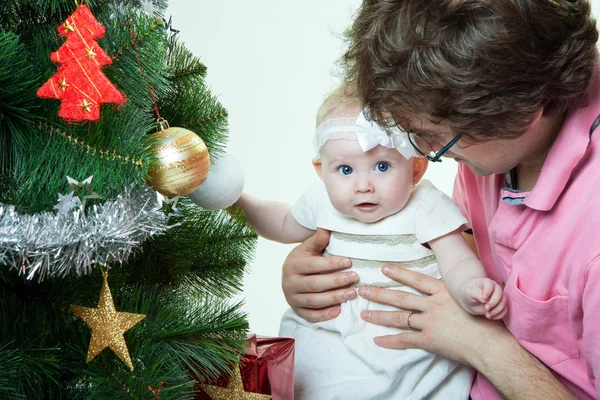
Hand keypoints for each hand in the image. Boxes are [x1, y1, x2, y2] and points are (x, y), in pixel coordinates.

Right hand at [281, 228, 358, 321]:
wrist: (290, 276)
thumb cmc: (304, 260)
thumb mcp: (307, 249)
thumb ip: (317, 240)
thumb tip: (326, 228)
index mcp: (292, 265)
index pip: (312, 265)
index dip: (330, 264)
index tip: (348, 261)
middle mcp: (289, 283)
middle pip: (314, 284)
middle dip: (336, 281)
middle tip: (355, 277)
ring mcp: (292, 299)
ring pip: (314, 301)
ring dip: (334, 298)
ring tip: (352, 293)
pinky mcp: (297, 311)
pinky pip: (311, 316)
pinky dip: (325, 315)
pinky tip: (339, 311)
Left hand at [358, 265, 509, 366]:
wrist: (492, 344)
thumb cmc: (489, 321)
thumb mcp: (475, 297)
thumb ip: (462, 290)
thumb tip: (463, 284)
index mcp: (444, 292)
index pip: (416, 279)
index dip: (399, 273)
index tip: (384, 268)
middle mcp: (433, 305)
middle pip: (401, 297)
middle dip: (379, 294)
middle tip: (363, 290)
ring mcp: (430, 323)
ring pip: (399, 318)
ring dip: (379, 316)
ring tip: (364, 314)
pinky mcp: (429, 341)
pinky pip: (405, 340)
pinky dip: (390, 341)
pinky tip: (377, 340)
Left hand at [462, 278, 506, 319]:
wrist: (469, 300)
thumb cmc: (469, 293)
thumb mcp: (469, 292)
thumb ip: (476, 293)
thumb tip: (485, 299)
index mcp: (487, 282)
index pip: (491, 285)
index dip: (488, 292)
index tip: (483, 298)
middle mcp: (495, 288)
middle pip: (500, 294)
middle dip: (494, 302)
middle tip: (486, 308)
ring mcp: (498, 297)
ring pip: (503, 302)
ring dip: (496, 310)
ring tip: (487, 315)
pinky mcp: (499, 305)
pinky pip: (504, 310)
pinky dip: (499, 315)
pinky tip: (490, 317)